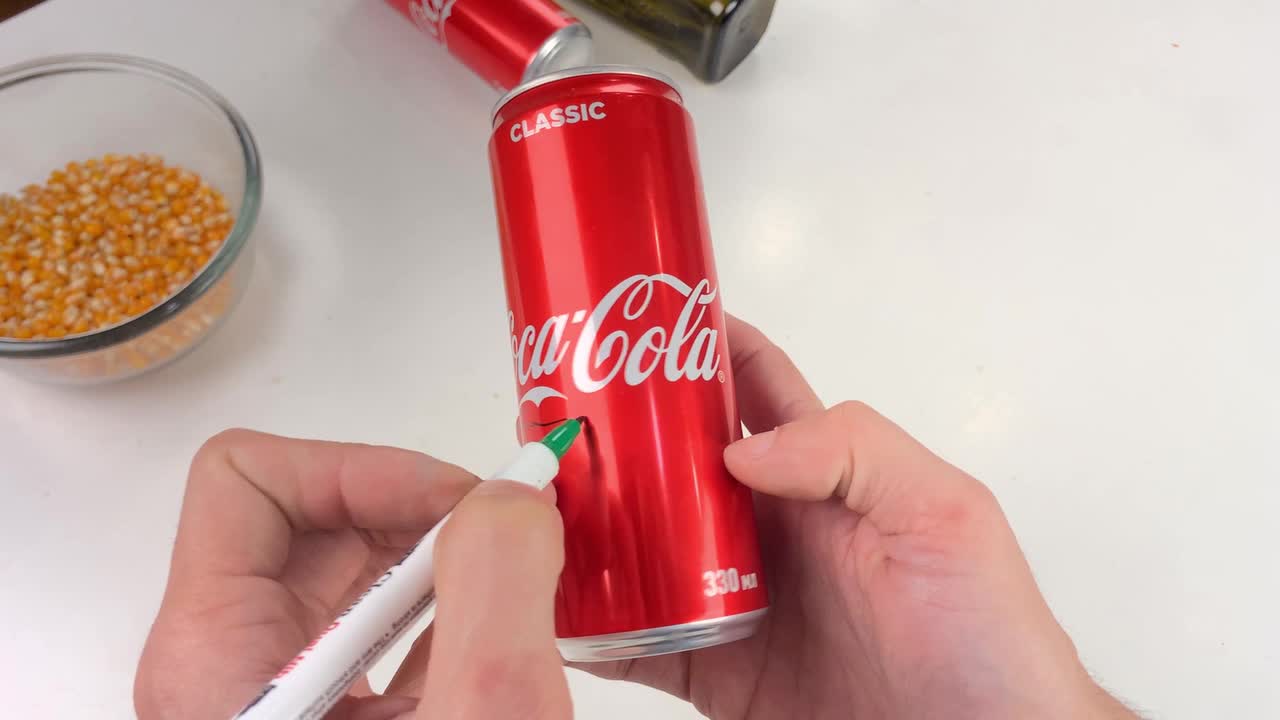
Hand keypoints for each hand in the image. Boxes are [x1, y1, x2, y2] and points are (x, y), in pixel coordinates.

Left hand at [134, 431, 570, 719]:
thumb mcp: (478, 716)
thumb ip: (495, 589)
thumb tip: (513, 497)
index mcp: (215, 657)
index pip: (247, 478)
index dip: (363, 468)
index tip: (459, 503)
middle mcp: (229, 663)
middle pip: (311, 514)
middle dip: (423, 510)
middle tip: (510, 533)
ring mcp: (279, 689)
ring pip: (352, 566)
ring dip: (444, 558)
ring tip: (514, 585)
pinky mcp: (327, 712)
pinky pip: (378, 621)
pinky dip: (447, 607)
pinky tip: (497, 638)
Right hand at [584, 316, 1136, 719]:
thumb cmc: (985, 636)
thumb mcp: (942, 515)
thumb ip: (854, 454)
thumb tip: (741, 447)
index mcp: (821, 476)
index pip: (752, 389)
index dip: (698, 345)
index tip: (634, 315)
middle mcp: (768, 529)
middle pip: (673, 465)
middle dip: (616, 437)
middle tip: (556, 422)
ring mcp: (737, 599)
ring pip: (643, 547)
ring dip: (592, 529)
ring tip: (540, 512)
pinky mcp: (719, 671)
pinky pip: (640, 641)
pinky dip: (595, 629)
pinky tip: (563, 614)